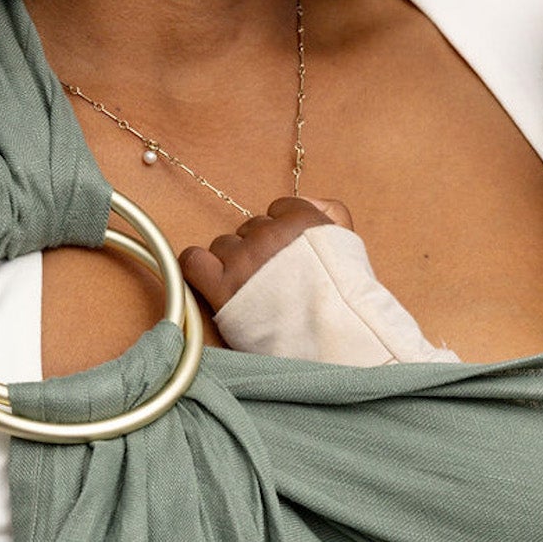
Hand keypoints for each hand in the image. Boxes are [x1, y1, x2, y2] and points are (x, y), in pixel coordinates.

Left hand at [180, 196, 351, 313]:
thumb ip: (331, 212)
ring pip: (224, 245)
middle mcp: (270, 235)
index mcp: (302, 220)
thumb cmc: (341, 302)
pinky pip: (193, 261)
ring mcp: (243, 260)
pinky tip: (213, 281)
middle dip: (258, 250)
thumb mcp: (349, 247)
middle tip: (272, 281)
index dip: (282, 234)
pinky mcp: (222, 286)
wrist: (331, 342)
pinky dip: (199, 269)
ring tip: (251, 291)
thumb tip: (309, 199)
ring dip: (233, 263)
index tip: (287, 257)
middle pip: (250, 229)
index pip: (278, 210)